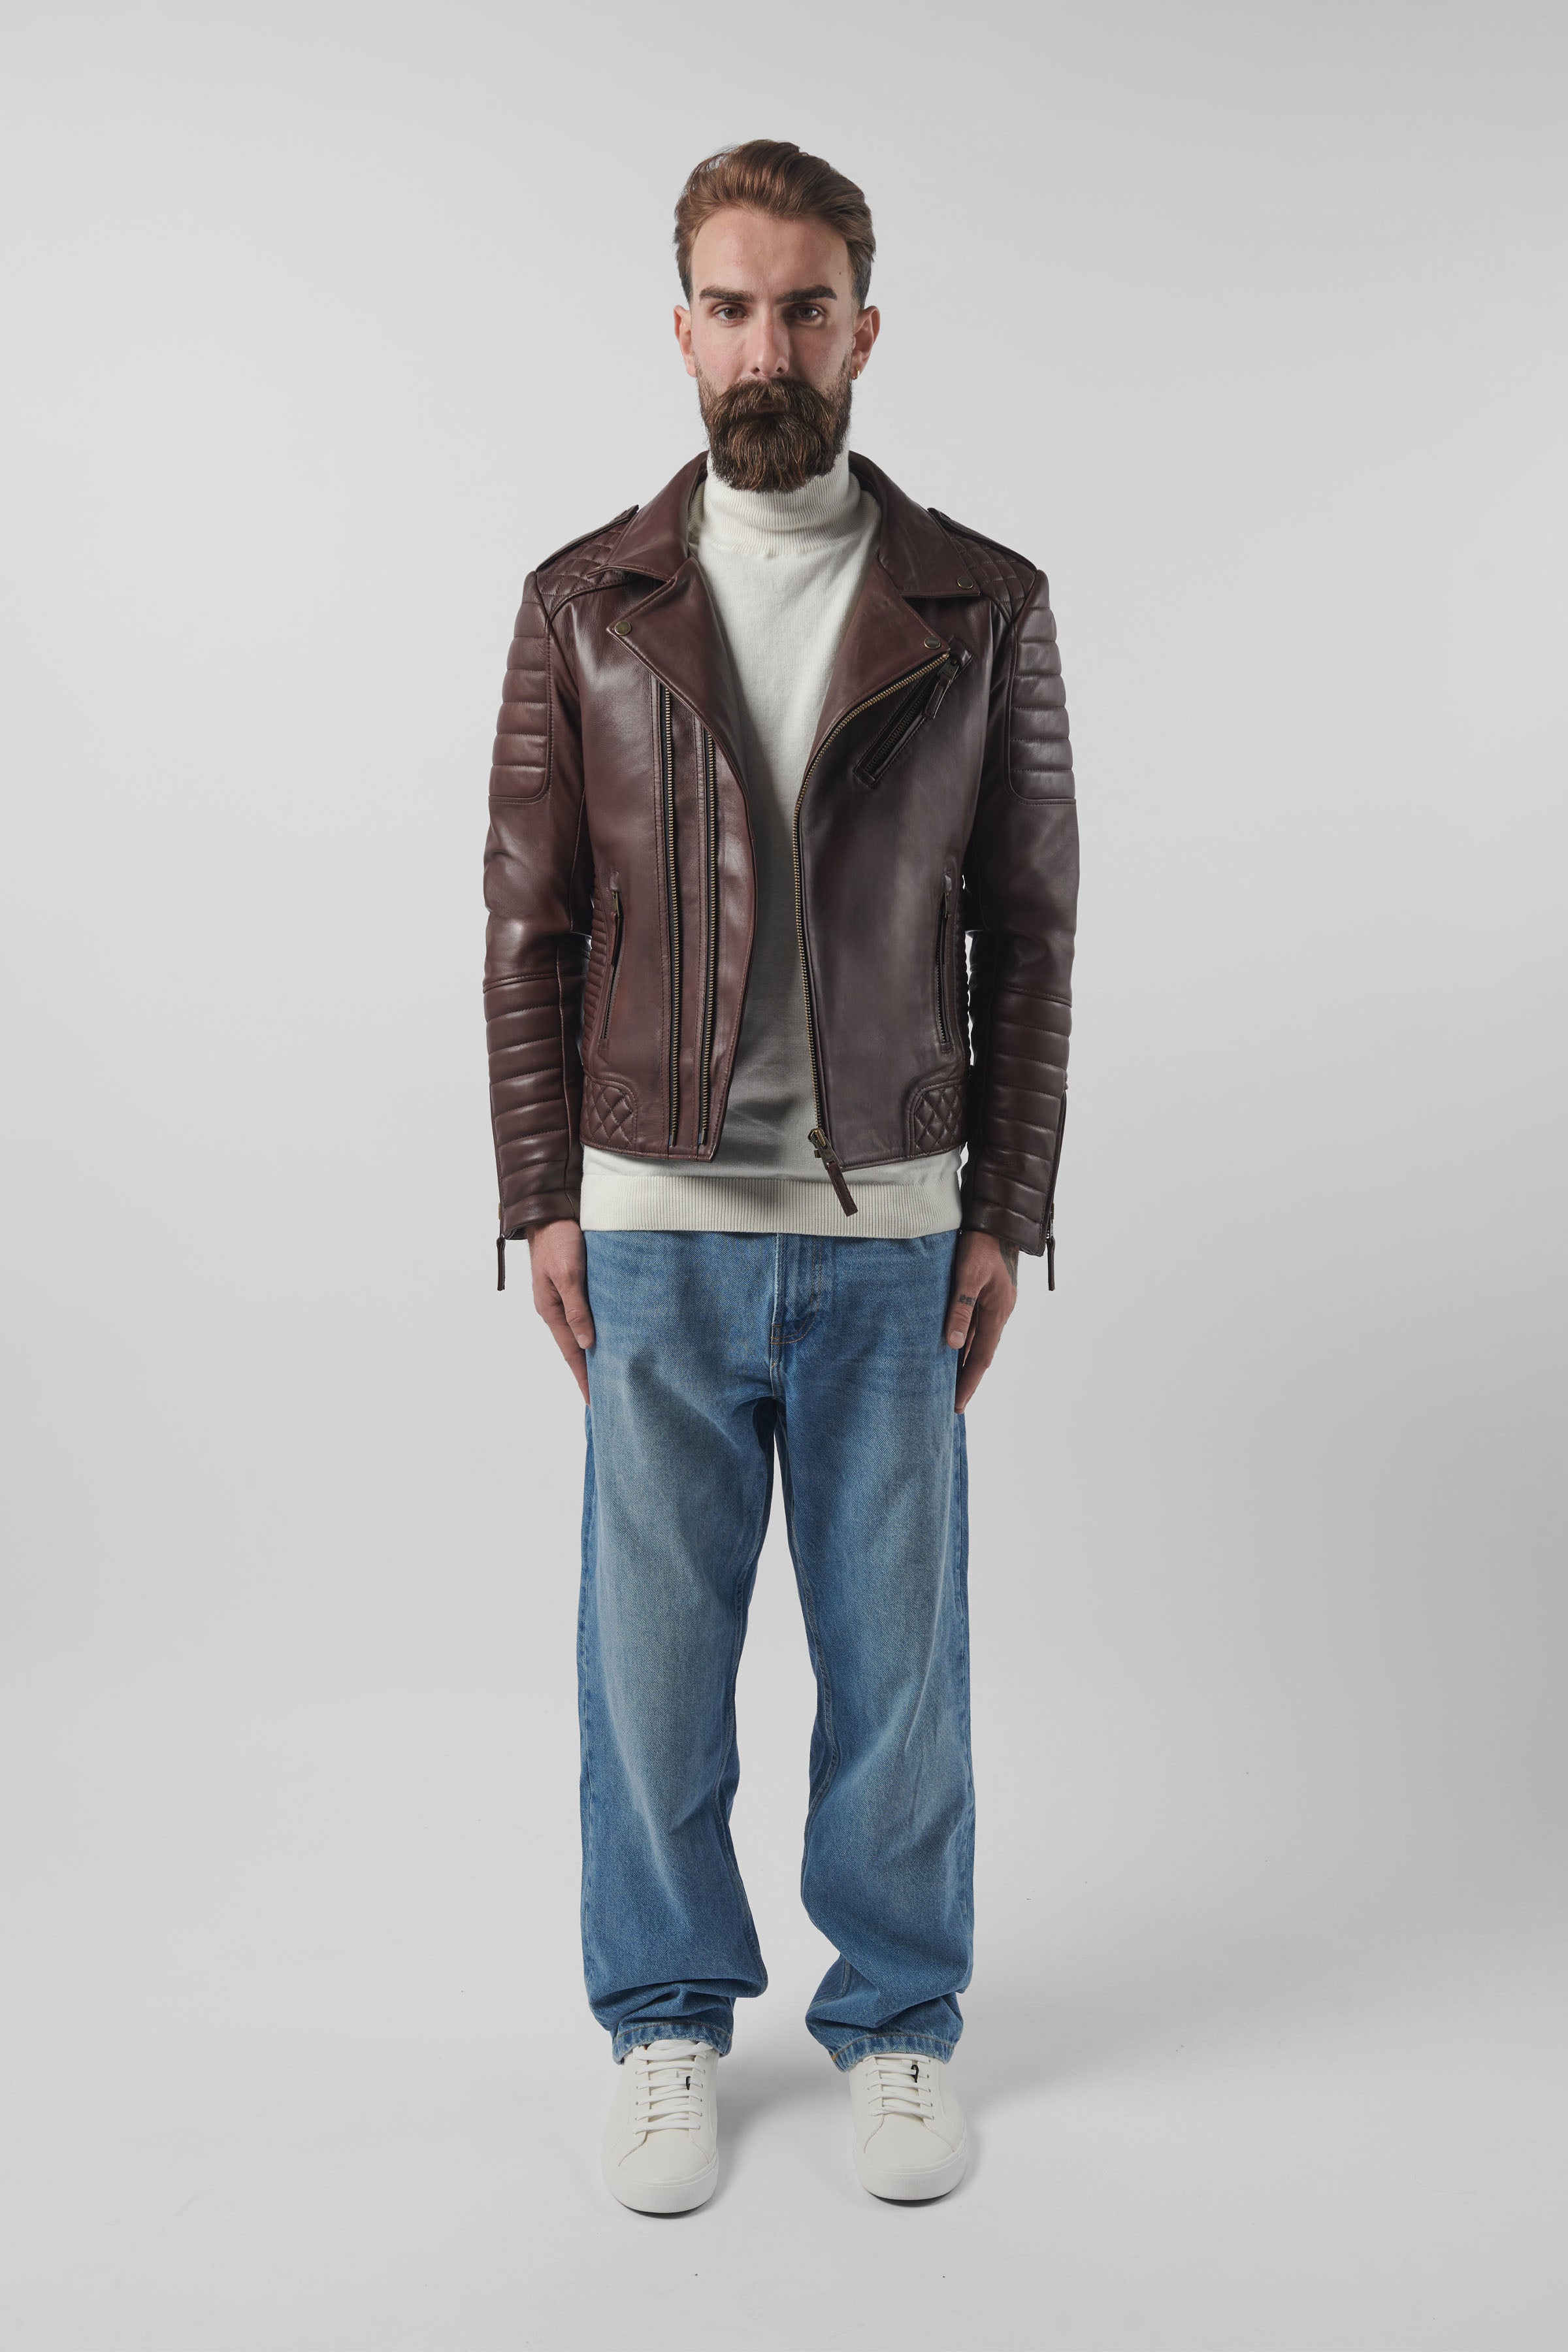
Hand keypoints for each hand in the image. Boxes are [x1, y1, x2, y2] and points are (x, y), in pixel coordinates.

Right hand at [527, 1218, 594, 1402]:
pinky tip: (609, 1335)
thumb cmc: (559, 1239)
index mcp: (551, 1310)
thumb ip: (577, 1308)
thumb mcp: (568, 1274)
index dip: (583, 1377)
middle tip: (607, 1395)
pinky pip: (587, 1314)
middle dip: (589, 1371)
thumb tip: (587, 1343)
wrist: (551, 1211)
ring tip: (611, 1371)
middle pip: (576, 1347)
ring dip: (595, 1350)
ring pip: (582, 1331)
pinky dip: (597, 1329)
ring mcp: (565, 1296)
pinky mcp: (575, 1284)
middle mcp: (556, 1308)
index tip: (594, 1401)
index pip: (571, 1353)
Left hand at [944, 1229, 1019, 1412]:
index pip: (982, 1357)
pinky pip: (975, 1327)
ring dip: (965, 1362)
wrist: (994, 1222)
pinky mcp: (987, 1297)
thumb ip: (960, 1309)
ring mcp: (995, 1305)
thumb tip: (952, 1345)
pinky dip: (964, 1342)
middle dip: (967, 1379)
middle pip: (981, 1354)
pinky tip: (952, 1350)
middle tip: (953, 1404)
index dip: (969, 1382)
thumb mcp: (967, 1275)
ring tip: (949, 1385)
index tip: (958, 1404)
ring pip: (977, 1341)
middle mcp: (999, 1313)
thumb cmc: (979, 1245)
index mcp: (998, 1311)